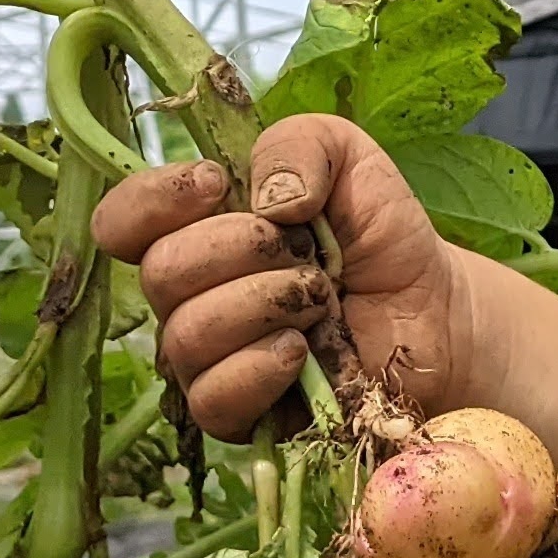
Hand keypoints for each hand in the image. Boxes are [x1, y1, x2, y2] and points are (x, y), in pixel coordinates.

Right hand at [93, 119, 469, 434]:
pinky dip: (261, 366)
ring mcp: (209, 358)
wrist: (436, 311)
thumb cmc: (381, 236)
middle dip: (242, 249)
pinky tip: (305, 351)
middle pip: (160, 273)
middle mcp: (189, 295)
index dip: (154, 200)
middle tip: (305, 252)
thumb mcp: (350, 159)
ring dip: (266, 304)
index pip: (121, 219)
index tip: (216, 185)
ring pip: (188, 333)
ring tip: (319, 299)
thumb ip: (300, 143)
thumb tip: (263, 198)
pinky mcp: (239, 414)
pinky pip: (213, 396)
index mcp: (196, 229)